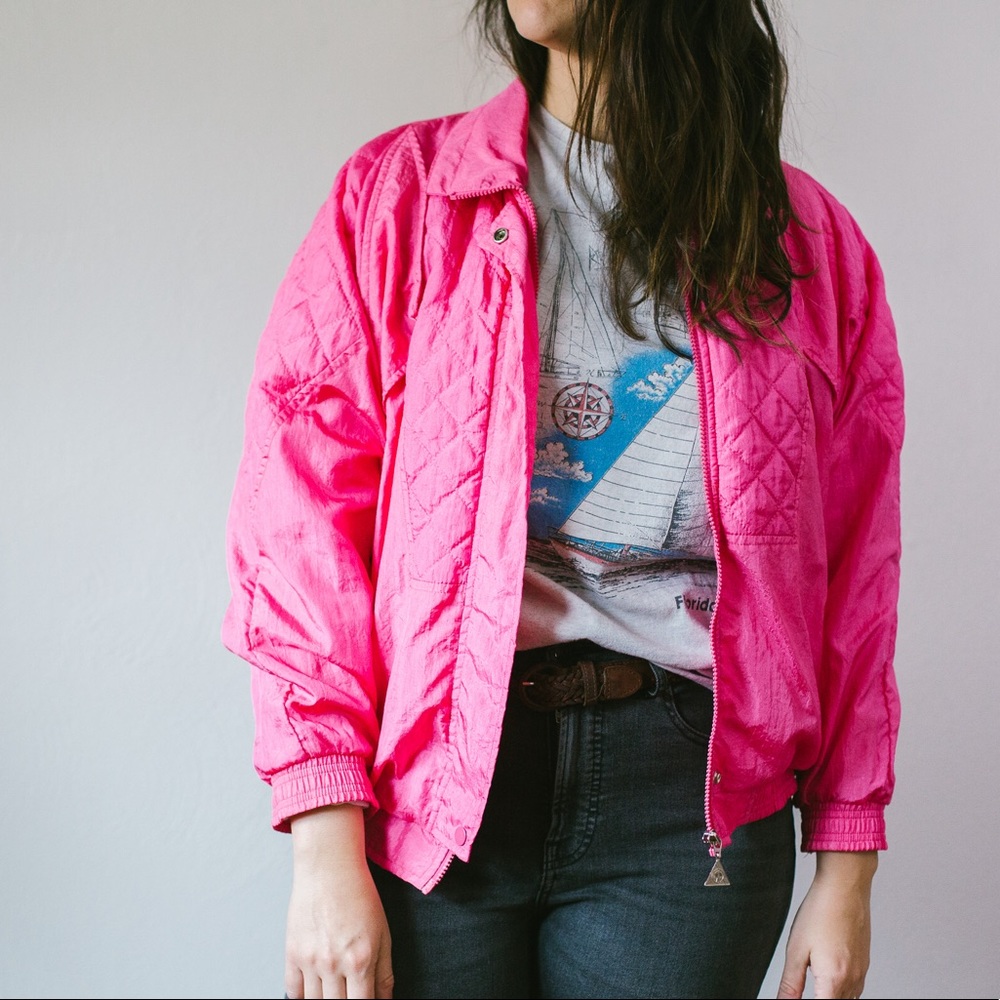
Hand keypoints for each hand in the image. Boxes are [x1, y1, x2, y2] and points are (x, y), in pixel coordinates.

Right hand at [285, 805, 393, 998]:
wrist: (329, 868)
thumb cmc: (359, 895)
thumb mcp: (383, 933)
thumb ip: (384, 973)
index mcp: (360, 961)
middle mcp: (333, 965)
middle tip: (349, 993)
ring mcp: (310, 961)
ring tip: (334, 992)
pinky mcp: (292, 953)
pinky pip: (292, 992)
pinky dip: (302, 997)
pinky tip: (313, 992)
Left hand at [777, 850, 876, 999]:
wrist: (844, 887)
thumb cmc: (821, 911)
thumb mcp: (796, 949)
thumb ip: (790, 983)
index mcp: (834, 980)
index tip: (795, 997)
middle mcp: (852, 981)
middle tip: (801, 989)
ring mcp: (861, 973)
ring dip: (830, 997)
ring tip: (815, 985)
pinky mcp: (864, 964)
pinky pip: (854, 990)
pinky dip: (840, 991)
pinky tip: (828, 979)